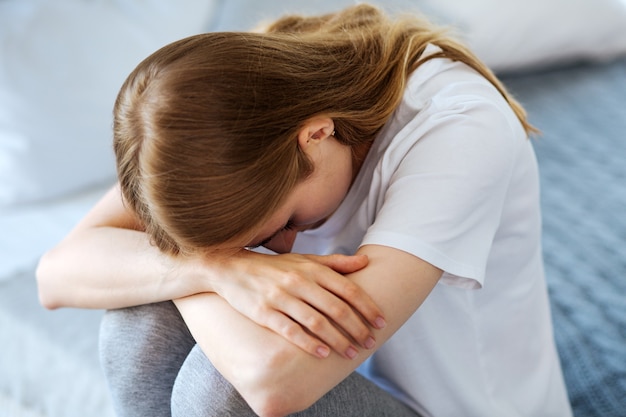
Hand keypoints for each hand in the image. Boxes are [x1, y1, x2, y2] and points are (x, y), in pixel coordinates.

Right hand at [207, 251, 386, 359]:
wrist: (231, 268)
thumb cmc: (273, 267)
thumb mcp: (304, 260)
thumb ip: (335, 262)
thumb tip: (366, 261)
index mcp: (312, 268)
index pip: (348, 289)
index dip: (367, 307)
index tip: (380, 322)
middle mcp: (299, 281)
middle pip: (336, 308)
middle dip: (357, 328)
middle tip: (369, 343)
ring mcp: (281, 297)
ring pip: (317, 322)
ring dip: (337, 340)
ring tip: (351, 353)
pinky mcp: (264, 312)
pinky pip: (290, 330)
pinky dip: (308, 343)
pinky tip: (321, 354)